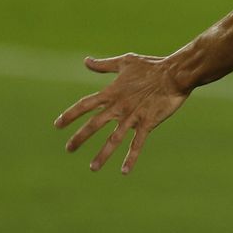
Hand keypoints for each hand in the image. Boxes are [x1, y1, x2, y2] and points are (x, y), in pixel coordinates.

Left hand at [53, 53, 189, 173]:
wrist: (175, 73)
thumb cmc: (151, 65)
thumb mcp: (125, 62)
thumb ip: (104, 65)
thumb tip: (86, 61)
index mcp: (112, 92)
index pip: (85, 105)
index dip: (70, 115)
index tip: (57, 125)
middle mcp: (119, 106)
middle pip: (94, 124)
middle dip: (80, 138)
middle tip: (68, 149)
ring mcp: (133, 116)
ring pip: (114, 139)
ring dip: (102, 154)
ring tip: (92, 168)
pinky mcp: (147, 123)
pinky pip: (137, 143)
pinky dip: (131, 157)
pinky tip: (124, 171)